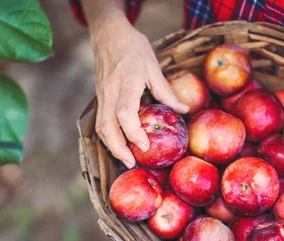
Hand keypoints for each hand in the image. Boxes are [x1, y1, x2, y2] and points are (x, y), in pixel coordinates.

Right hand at [89, 14, 188, 167]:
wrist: (108, 35)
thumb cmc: (133, 47)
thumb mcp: (153, 65)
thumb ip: (166, 91)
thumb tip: (183, 110)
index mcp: (127, 82)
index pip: (125, 113)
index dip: (134, 133)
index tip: (145, 145)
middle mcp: (111, 91)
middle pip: (107, 127)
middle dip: (118, 149)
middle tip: (132, 163)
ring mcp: (102, 96)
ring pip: (100, 127)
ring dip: (111, 146)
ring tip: (126, 159)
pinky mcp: (99, 98)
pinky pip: (100, 122)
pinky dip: (108, 137)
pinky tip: (119, 146)